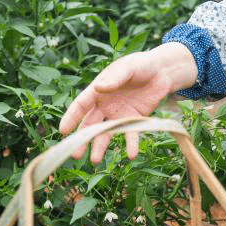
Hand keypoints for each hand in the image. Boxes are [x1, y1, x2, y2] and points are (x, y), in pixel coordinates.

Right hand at [58, 44, 196, 161]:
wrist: (163, 72)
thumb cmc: (141, 65)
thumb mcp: (128, 67)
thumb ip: (114, 78)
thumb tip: (98, 88)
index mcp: (98, 90)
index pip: (81, 105)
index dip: (71, 118)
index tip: (63, 131)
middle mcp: (105, 105)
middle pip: (90, 124)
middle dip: (82, 139)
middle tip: (75, 154)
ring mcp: (119, 114)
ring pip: (107, 133)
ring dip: (100, 146)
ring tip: (95, 161)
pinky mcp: (135, 119)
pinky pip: (131, 134)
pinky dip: (131, 144)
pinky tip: (132, 154)